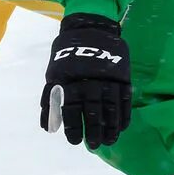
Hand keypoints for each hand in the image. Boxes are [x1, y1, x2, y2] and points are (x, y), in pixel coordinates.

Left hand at [41, 13, 130, 147]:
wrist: (90, 30)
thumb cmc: (68, 57)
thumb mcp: (54, 75)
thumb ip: (51, 100)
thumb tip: (48, 127)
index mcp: (70, 81)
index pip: (71, 110)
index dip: (73, 127)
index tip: (75, 141)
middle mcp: (89, 82)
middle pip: (93, 112)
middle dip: (93, 131)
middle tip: (94, 144)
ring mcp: (108, 79)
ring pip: (111, 108)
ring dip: (111, 127)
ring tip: (110, 140)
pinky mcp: (123, 76)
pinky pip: (125, 99)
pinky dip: (124, 114)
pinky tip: (122, 127)